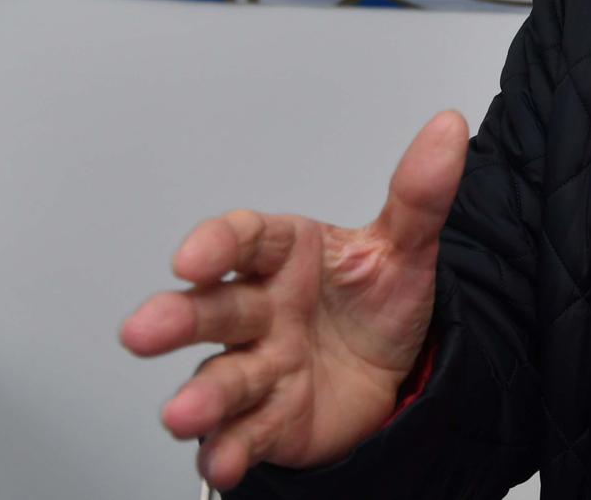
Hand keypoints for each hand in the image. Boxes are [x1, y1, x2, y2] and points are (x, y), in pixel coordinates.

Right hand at [120, 110, 469, 490]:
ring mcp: (261, 367)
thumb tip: (447, 130)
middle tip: (143, 331)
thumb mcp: (405, 247)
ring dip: (201, 398)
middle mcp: (262, 311)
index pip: (245, 242)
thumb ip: (420, 194)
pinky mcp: (269, 420)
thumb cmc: (375, 303)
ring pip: (222, 378)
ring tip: (183, 413)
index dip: (215, 245)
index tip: (193, 257)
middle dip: (176, 319)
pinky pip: (245, 434)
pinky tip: (222, 459)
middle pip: (215, 311)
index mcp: (286, 258)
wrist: (395, 374)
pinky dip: (228, 449)